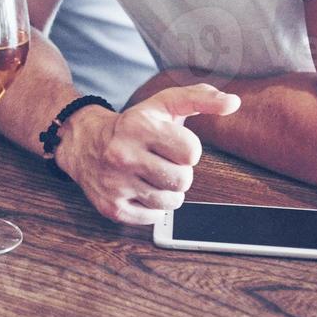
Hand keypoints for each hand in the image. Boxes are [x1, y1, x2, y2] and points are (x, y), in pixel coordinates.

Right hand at [56, 83, 241, 224]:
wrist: (84, 142)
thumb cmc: (133, 125)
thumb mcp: (163, 104)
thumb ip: (200, 98)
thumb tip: (233, 102)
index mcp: (139, 126)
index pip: (191, 152)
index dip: (187, 149)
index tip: (171, 143)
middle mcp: (123, 154)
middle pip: (183, 180)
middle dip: (179, 172)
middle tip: (161, 162)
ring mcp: (116, 183)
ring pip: (171, 203)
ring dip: (167, 191)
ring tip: (151, 175)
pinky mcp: (112, 207)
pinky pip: (154, 218)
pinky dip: (152, 207)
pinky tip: (138, 188)